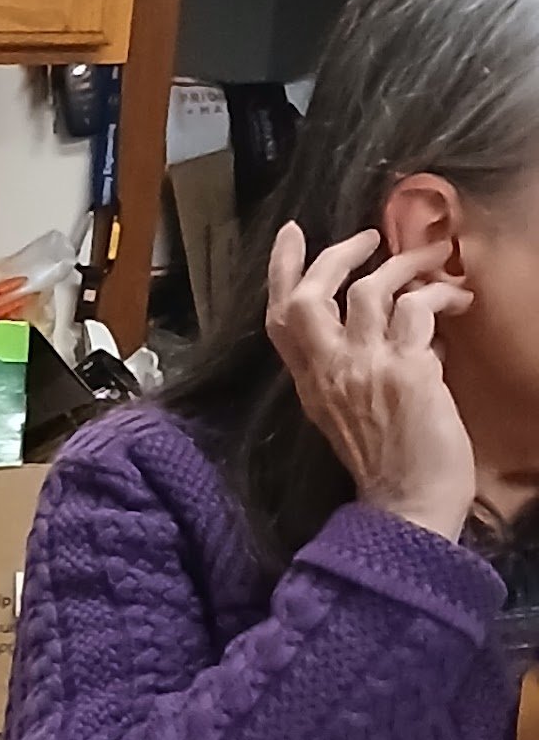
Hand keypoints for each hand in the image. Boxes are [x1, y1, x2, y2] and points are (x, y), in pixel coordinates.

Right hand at [264, 221, 477, 537]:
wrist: (407, 506)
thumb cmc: (386, 466)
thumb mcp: (351, 413)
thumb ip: (361, 368)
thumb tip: (398, 326)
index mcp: (311, 383)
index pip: (279, 317)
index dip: (282, 269)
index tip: (291, 233)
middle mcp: (329, 371)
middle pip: (311, 294)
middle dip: (339, 254)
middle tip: (370, 237)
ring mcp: (365, 369)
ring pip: (370, 289)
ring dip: (405, 263)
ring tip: (435, 258)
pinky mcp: (407, 372)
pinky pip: (419, 308)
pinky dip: (441, 295)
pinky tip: (459, 300)